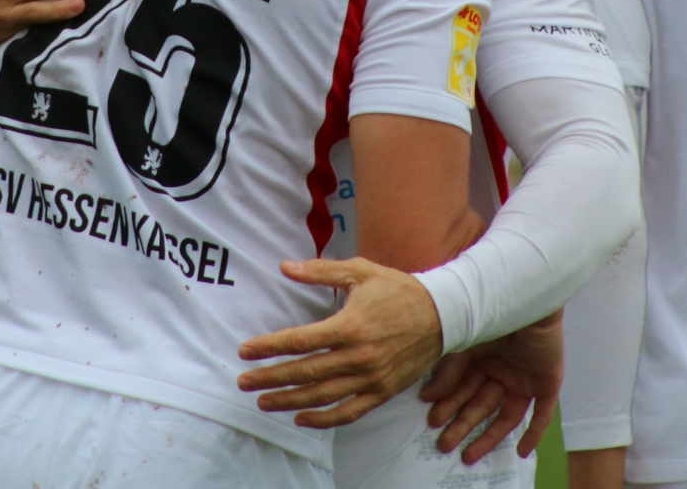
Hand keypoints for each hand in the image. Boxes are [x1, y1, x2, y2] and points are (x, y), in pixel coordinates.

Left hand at [235, 257, 442, 428]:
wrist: (443, 314)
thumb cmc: (398, 289)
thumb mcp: (360, 271)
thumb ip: (320, 271)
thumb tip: (284, 267)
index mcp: (350, 325)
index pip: (299, 340)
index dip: (269, 347)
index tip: (245, 351)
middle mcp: (358, 356)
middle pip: (305, 372)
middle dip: (270, 378)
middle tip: (244, 381)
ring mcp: (371, 377)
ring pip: (322, 396)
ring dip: (290, 401)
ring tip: (264, 402)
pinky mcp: (383, 391)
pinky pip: (350, 411)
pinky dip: (324, 419)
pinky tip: (302, 418)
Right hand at [421, 308, 562, 463]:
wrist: (527, 295)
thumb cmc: (490, 311)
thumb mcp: (463, 344)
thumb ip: (449, 372)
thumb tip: (428, 397)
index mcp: (480, 357)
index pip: (462, 388)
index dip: (448, 405)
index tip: (432, 420)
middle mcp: (501, 369)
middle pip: (480, 405)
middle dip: (462, 424)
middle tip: (444, 444)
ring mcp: (524, 377)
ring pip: (505, 415)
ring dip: (488, 435)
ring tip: (468, 455)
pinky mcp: (545, 382)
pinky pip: (542, 413)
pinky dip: (533, 433)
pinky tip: (522, 453)